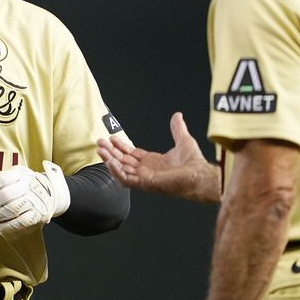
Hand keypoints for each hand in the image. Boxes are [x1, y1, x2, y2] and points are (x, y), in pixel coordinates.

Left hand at [0, 161, 70, 233]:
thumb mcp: (13, 175)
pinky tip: (0, 225)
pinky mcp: (38, 215)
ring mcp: (35, 201)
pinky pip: (20, 222)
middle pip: (5, 195)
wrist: (51, 193)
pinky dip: (6, 226)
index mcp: (20, 174)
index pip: (0, 179)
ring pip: (11, 209)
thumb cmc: (25, 184)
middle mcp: (29, 186)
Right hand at [97, 112, 220, 201]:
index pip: (131, 154)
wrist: (199, 174)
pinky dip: (116, 171)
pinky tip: (110, 161)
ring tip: (100, 150)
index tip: (111, 138)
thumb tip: (177, 116)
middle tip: (100, 142)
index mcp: (153, 162)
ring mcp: (145, 178)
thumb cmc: (194, 163)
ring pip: (121, 169)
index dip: (121, 146)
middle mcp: (147, 171)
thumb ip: (177, 129)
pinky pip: (126, 179)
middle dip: (111, 152)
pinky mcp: (145, 184)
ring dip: (110, 160)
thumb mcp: (183, 140)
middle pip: (123, 161)